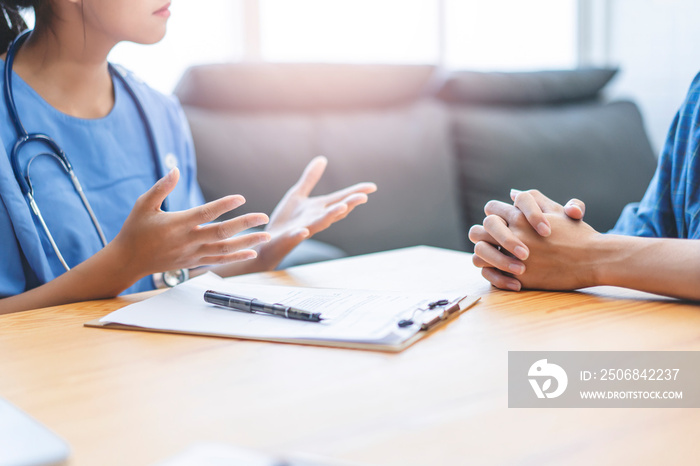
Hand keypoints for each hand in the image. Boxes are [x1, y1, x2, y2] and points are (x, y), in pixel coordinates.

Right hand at [111, 168, 271, 278]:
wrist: (127, 261)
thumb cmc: (135, 230)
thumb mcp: (143, 204)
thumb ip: (161, 187)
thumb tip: (176, 169)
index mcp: (176, 224)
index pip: (205, 213)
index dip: (224, 205)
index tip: (241, 198)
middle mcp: (187, 240)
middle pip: (221, 233)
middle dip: (245, 225)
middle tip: (264, 217)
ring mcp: (192, 254)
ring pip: (225, 249)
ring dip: (248, 243)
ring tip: (266, 235)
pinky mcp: (194, 263)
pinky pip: (219, 261)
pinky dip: (236, 257)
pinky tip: (252, 252)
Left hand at [255, 156, 376, 270]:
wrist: (268, 242)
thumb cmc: (285, 220)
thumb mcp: (298, 195)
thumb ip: (310, 178)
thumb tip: (323, 159)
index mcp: (319, 208)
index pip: (341, 198)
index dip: (356, 192)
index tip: (372, 187)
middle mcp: (315, 218)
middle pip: (335, 211)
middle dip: (349, 204)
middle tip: (363, 197)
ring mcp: (304, 228)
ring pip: (321, 223)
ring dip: (332, 216)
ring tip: (343, 208)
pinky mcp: (288, 237)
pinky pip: (296, 236)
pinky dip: (300, 234)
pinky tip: (304, 231)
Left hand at [469, 190, 591, 290]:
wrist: (594, 259)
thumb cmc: (577, 233)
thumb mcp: (556, 210)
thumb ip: (533, 200)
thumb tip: (511, 193)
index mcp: (520, 216)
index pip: (491, 209)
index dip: (493, 215)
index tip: (502, 223)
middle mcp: (513, 234)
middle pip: (477, 231)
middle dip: (482, 235)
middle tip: (491, 242)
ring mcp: (513, 256)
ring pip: (479, 254)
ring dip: (483, 255)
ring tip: (492, 258)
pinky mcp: (518, 276)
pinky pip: (490, 274)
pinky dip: (491, 274)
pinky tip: (502, 273)